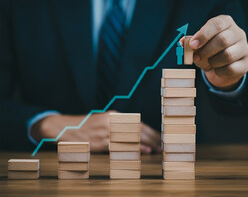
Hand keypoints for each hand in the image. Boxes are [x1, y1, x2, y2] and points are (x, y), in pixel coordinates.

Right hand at [31, 111, 160, 153]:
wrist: (65, 128)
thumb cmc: (86, 125)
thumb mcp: (104, 120)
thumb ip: (118, 126)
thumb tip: (136, 134)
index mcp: (114, 115)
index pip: (137, 123)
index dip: (150, 130)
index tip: (160, 136)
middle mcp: (112, 122)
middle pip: (138, 129)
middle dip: (152, 137)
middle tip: (163, 143)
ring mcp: (107, 132)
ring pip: (132, 137)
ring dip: (147, 143)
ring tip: (158, 148)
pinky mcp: (102, 142)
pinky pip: (121, 146)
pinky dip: (134, 149)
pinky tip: (144, 151)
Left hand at [182, 15, 247, 88]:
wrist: (220, 67)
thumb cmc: (208, 51)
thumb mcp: (199, 45)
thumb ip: (192, 43)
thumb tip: (184, 43)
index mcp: (226, 23)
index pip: (217, 24)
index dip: (204, 34)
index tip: (193, 45)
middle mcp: (238, 33)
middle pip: (223, 40)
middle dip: (206, 51)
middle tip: (197, 57)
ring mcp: (244, 49)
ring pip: (228, 55)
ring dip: (212, 61)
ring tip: (208, 63)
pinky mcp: (245, 65)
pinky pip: (231, 69)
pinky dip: (219, 71)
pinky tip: (217, 69)